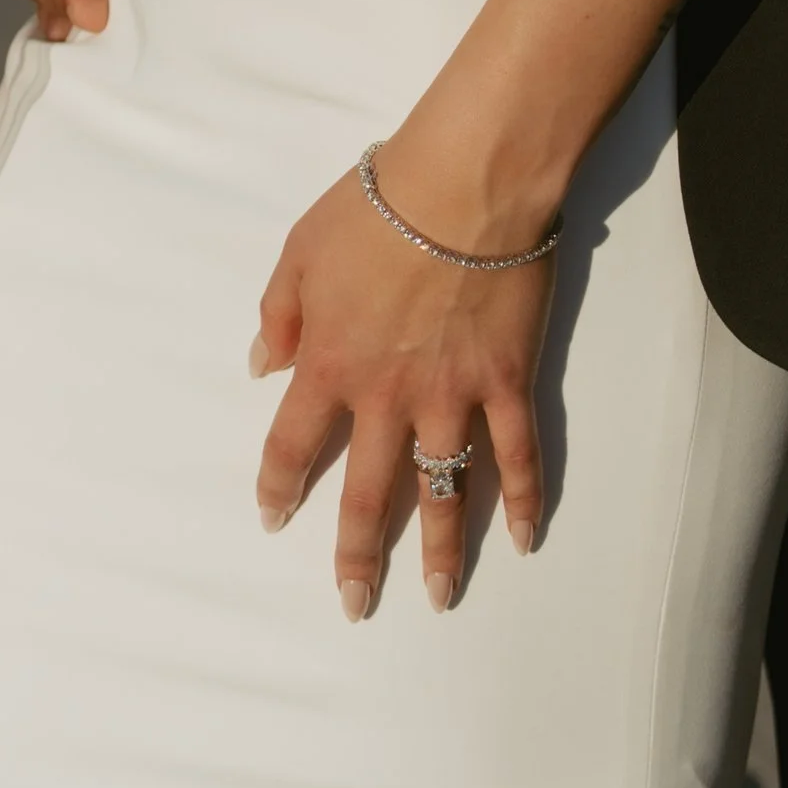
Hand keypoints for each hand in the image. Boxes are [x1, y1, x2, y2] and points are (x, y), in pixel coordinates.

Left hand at [251, 134, 550, 620]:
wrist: (463, 184)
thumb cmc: (377, 206)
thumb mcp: (300, 248)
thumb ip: (278, 312)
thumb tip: (262, 366)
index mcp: (329, 365)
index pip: (292, 445)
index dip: (279, 487)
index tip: (272, 519)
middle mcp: (387, 398)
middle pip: (368, 494)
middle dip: (358, 556)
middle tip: (355, 604)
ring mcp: (452, 396)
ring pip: (443, 489)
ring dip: (442, 549)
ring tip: (441, 596)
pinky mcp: (507, 381)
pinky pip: (517, 452)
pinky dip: (523, 498)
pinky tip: (525, 537)